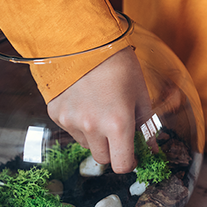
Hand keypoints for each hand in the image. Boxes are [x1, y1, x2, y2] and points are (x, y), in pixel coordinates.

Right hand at [47, 47, 151, 173]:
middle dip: (113, 150)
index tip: (132, 156)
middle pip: (103, 159)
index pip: (121, 165)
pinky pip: (71, 129)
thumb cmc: (120, 65)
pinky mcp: (56, 113)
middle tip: (117, 131)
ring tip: (100, 109)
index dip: (129, 163)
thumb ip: (146, 127)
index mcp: (117, 124)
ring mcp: (70, 121)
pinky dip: (79, 123)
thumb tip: (151, 149)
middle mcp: (92, 127)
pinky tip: (85, 102)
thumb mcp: (141, 95)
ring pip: (86, 144)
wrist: (86, 41)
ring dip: (95, 136)